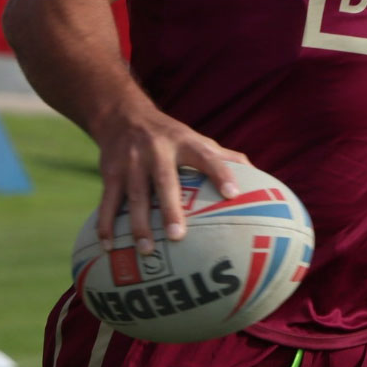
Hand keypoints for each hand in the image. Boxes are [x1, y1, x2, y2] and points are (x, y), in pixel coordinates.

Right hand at [91, 101, 250, 254]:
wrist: (124, 116)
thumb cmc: (170, 136)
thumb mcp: (196, 139)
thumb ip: (224, 157)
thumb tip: (259, 176)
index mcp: (185, 143)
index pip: (208, 156)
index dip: (221, 173)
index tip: (233, 194)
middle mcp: (158, 150)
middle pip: (165, 181)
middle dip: (170, 209)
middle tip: (178, 236)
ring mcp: (132, 162)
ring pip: (134, 196)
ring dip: (138, 224)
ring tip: (147, 250)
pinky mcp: (111, 172)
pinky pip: (108, 201)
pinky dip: (106, 224)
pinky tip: (109, 246)